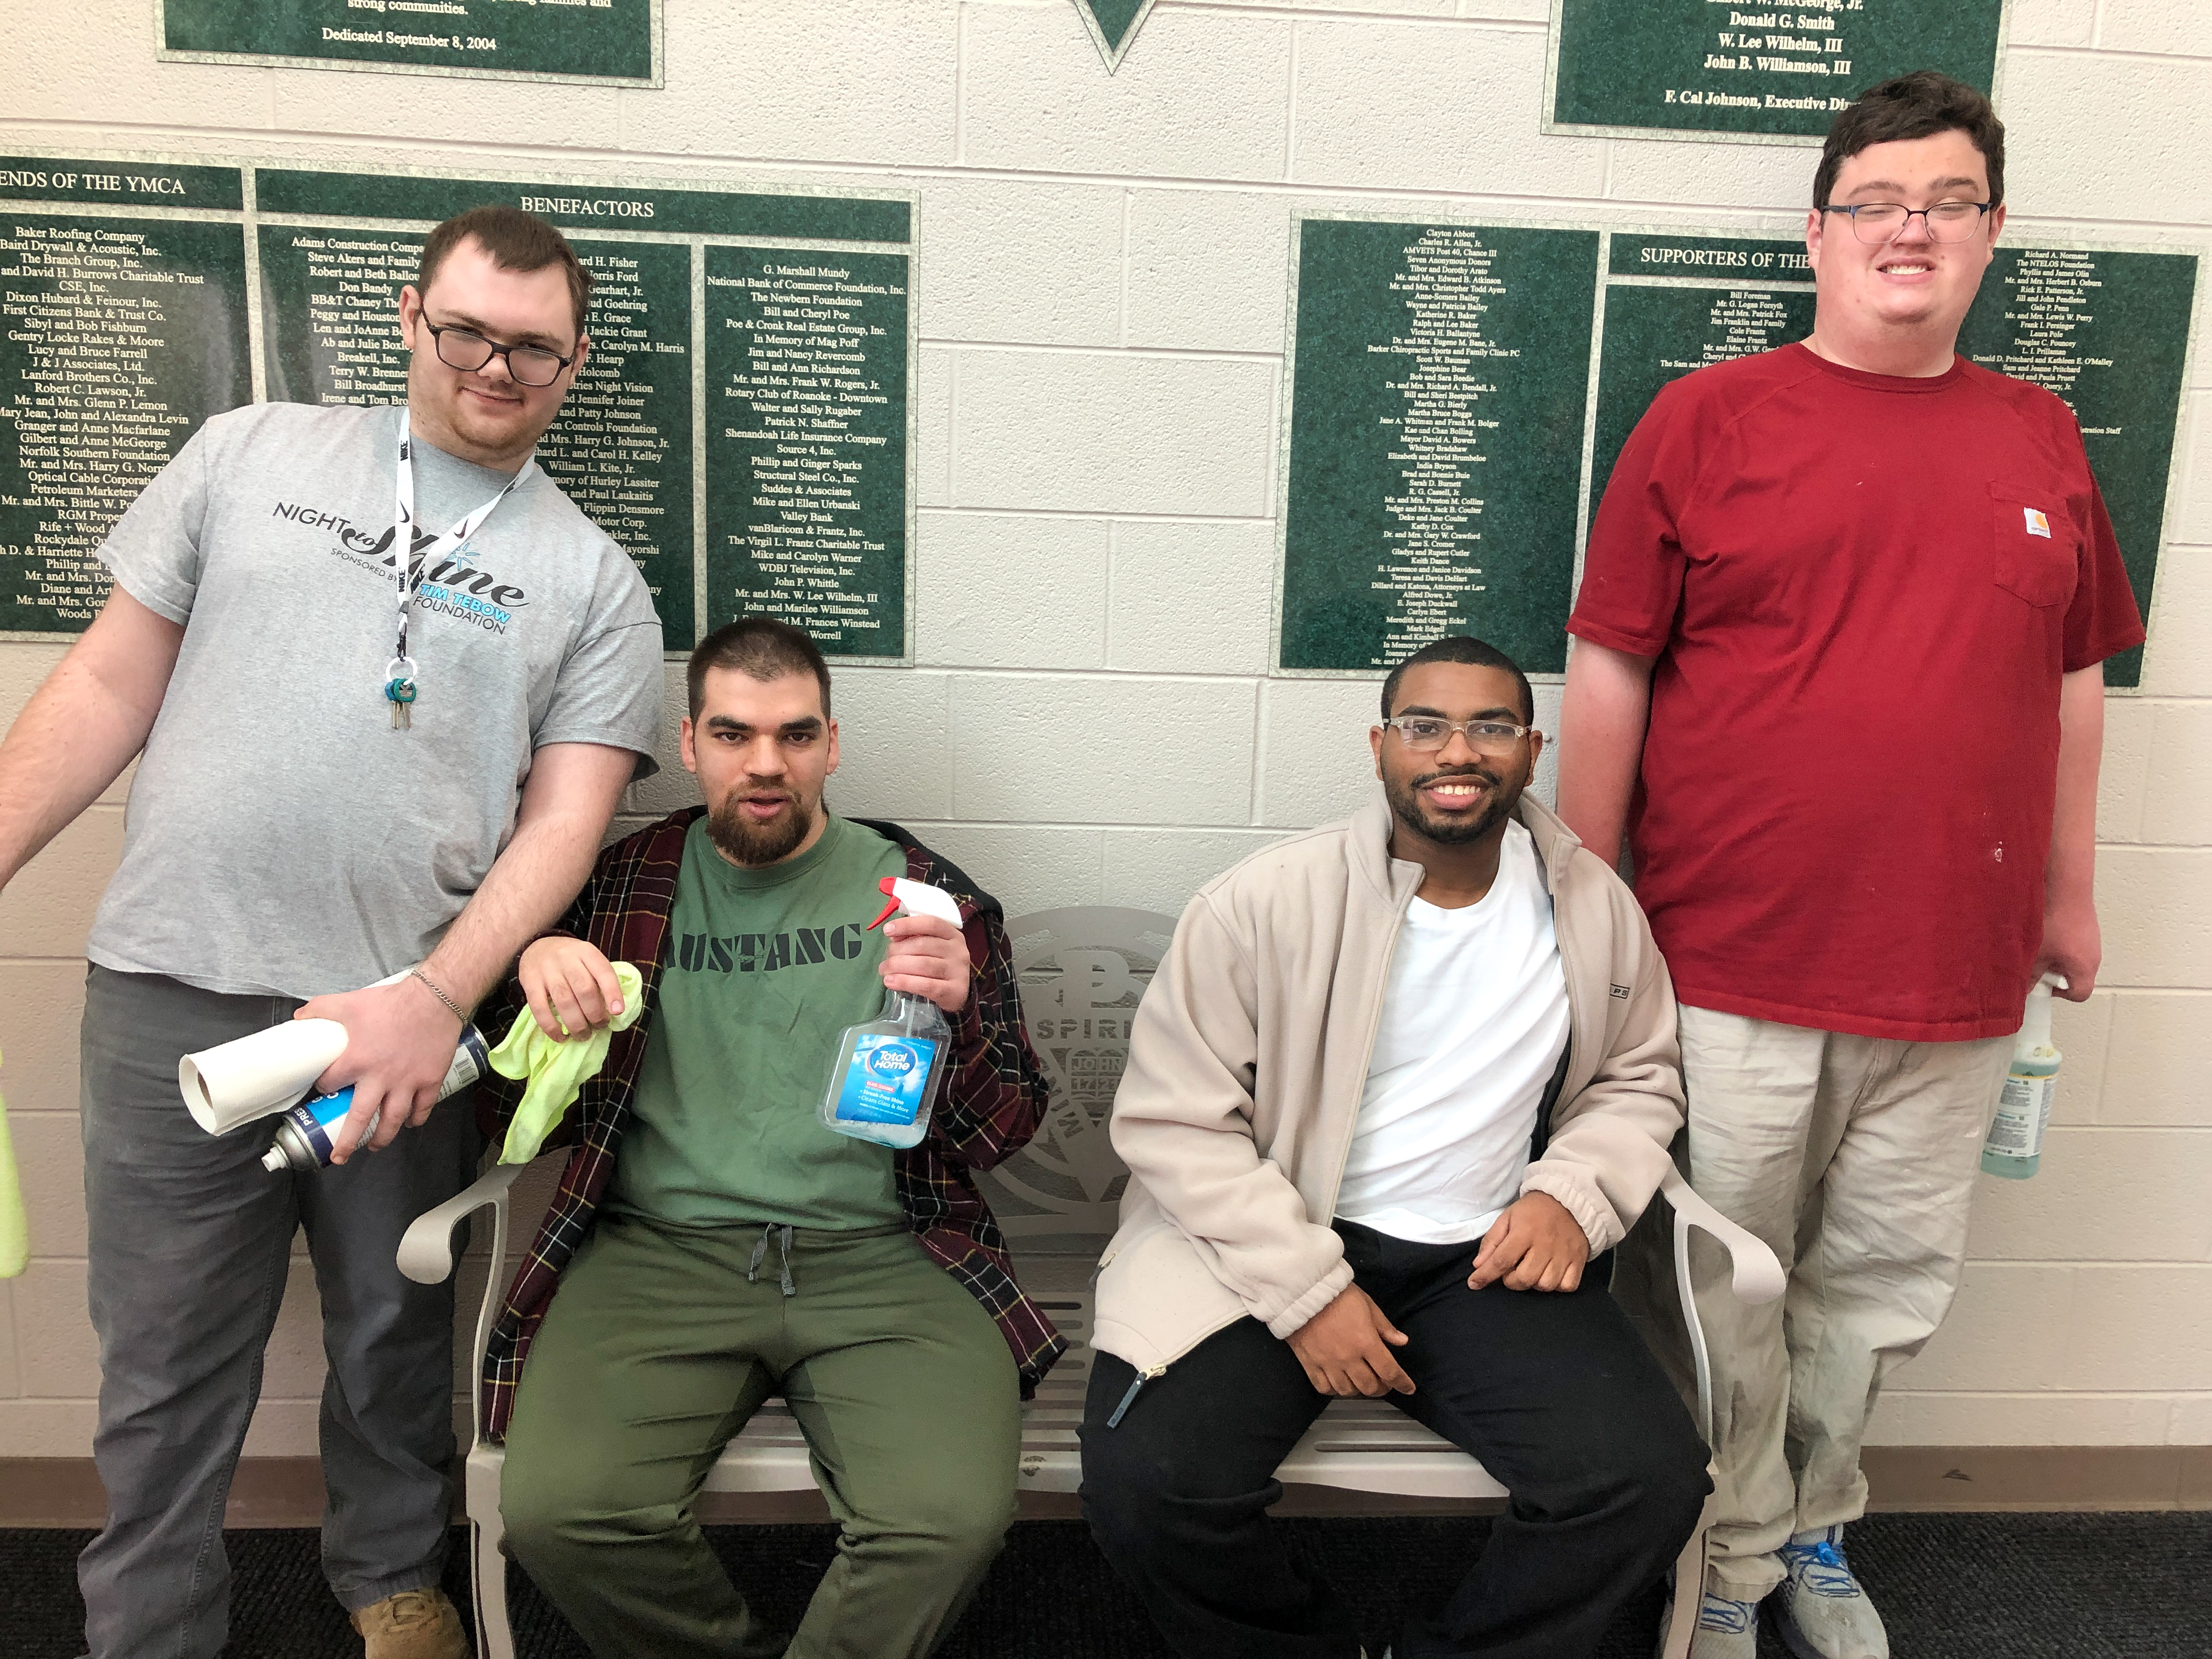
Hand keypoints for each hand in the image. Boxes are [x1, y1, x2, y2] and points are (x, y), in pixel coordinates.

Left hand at [296, 975, 464, 1163]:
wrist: (435, 998)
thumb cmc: (391, 1002)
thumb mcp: (350, 1002)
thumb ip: (321, 1009)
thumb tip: (299, 1019)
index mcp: (356, 1060)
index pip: (331, 1084)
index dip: (325, 1086)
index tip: (326, 1088)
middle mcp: (380, 1078)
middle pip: (361, 1118)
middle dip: (348, 1141)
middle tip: (339, 1157)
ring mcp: (407, 1082)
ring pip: (393, 1119)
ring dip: (382, 1137)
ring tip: (374, 1146)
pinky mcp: (430, 1080)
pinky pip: (423, 1108)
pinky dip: (416, 1119)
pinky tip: (410, 1123)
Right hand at [519, 935, 626, 1040]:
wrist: (536, 947)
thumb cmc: (570, 960)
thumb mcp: (587, 959)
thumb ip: (599, 978)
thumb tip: (613, 1011)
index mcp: (586, 952)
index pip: (604, 972)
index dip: (612, 993)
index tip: (617, 1012)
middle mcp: (567, 958)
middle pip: (584, 989)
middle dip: (595, 1014)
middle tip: (599, 1026)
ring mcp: (547, 970)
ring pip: (564, 1001)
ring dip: (576, 1024)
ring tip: (583, 1035)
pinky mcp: (529, 982)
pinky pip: (540, 1009)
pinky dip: (551, 1027)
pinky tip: (561, 1037)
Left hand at [879, 914, 970, 1013]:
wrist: (958, 992)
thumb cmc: (939, 965)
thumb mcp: (931, 947)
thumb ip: (914, 938)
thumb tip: (894, 936)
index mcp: (952, 934)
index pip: (931, 923)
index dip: (908, 925)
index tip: (887, 930)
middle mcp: (958, 950)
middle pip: (923, 945)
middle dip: (897, 951)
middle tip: (885, 961)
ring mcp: (958, 971)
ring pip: (923, 964)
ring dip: (897, 967)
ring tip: (884, 971)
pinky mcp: (954, 991)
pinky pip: (926, 985)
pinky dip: (905, 982)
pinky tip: (891, 982)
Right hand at [1285, 1284, 1413, 1397]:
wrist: (1303, 1291)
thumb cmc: (1337, 1294)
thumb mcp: (1368, 1304)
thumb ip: (1385, 1327)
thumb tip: (1401, 1341)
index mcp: (1366, 1342)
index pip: (1390, 1371)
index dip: (1402, 1384)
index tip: (1408, 1388)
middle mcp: (1348, 1358)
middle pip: (1370, 1387)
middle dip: (1381, 1388)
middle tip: (1383, 1382)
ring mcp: (1328, 1363)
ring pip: (1348, 1391)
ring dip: (1359, 1389)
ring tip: (1361, 1382)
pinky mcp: (1309, 1364)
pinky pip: (1324, 1387)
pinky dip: (1334, 1389)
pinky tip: (1339, 1382)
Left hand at [1468, 1192, 1590, 1292]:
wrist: (1567, 1199)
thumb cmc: (1533, 1210)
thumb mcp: (1507, 1217)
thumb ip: (1492, 1241)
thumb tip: (1478, 1265)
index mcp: (1524, 1232)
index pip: (1502, 1260)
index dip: (1485, 1275)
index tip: (1474, 1284)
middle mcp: (1544, 1245)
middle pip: (1525, 1278)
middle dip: (1511, 1281)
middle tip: (1511, 1271)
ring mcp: (1564, 1254)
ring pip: (1546, 1285)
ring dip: (1534, 1284)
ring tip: (1531, 1271)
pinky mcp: (1578, 1260)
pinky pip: (1568, 1285)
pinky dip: (1557, 1286)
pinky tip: (1550, 1275)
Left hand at [2033, 896, 2098, 1000]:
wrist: (2066, 888)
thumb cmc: (2055, 922)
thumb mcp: (2036, 954)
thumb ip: (2030, 974)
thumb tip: (2024, 988)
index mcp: (2085, 968)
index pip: (2080, 994)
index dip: (2061, 994)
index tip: (2044, 984)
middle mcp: (2093, 955)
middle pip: (2077, 975)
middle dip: (2055, 974)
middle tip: (2037, 964)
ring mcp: (2092, 939)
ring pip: (2073, 957)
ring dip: (2056, 956)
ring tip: (2039, 944)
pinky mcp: (2086, 925)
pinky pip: (2074, 941)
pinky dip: (2060, 940)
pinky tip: (2045, 929)